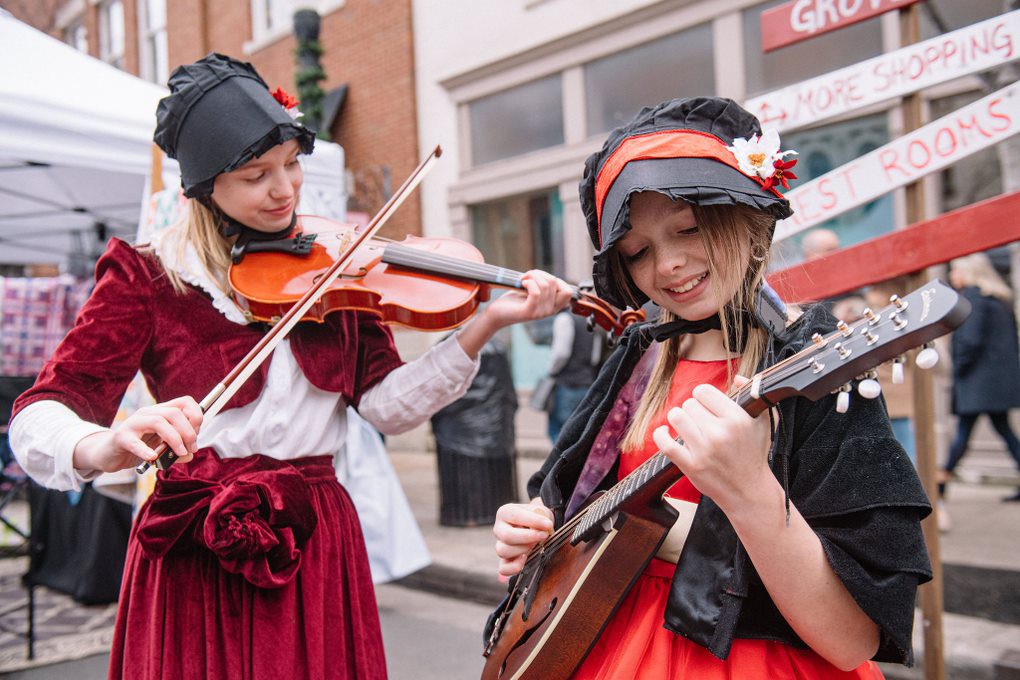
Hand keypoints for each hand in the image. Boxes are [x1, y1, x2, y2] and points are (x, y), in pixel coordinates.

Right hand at [73, 396, 202, 472]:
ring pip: (158, 422)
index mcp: (159, 412)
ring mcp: (133, 424)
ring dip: (174, 439)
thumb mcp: (161, 447)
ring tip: (179, 453)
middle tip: (191, 448)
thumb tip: (189, 455)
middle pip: (174, 413)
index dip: (196, 415)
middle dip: (188, 431)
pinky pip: (134, 442)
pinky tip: (152, 457)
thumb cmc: (136, 447)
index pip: (184, 402)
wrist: (108, 453)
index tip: (198, 433)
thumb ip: (176, 450)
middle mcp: (147, 413)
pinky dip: (145, 450)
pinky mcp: (121, 438)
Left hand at [480, 270, 572, 328]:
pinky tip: (521, 283)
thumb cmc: (514, 300)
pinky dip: (528, 282)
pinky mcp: (529, 312)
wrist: (497, 314)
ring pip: (545, 285)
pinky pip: (535, 291)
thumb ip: (546, 287)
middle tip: (527, 275)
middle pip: (554, 282)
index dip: (557, 280)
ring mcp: (540, 313)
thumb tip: (552, 279)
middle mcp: (549, 311)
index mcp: (553, 307)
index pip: (568, 292)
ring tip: (523, 278)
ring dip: (532, 276)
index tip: (542, 278)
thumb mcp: (534, 292)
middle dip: (540, 273)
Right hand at [493, 498, 553, 576]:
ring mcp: (500, 546)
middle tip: (544, 536)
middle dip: (527, 537)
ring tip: (536, 545)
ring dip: (523, 550)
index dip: (533, 521)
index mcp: (505, 513)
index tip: (548, 525)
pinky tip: (525, 560)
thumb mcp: (542, 511)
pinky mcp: (504, 561)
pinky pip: (503, 569)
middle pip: (507, 536)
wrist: (540, 529)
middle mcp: (499, 529)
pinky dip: (514, 567)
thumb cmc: (539, 518)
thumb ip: (542, 515)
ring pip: (504, 551)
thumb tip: (544, 525)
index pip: (515, 516)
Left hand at [651, 376, 773, 513]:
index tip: (706, 404)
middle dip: (693, 410)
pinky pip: (665, 443)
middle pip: (689, 404)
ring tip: (687, 426)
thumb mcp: (764, 421)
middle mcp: (720, 433)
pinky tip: (665, 432)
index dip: (703, 396)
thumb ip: (753, 393)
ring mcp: (704, 450)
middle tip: (700, 421)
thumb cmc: (755, 454)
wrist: (749, 491)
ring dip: (679, 420)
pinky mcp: (691, 466)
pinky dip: (660, 434)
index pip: (704, 391)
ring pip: (676, 417)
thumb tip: (736, 377)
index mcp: (737, 419)